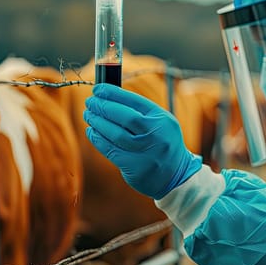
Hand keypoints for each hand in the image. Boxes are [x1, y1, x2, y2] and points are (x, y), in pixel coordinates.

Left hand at [83, 84, 202, 198]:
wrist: (177, 175)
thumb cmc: (162, 143)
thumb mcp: (161, 123)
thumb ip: (140, 111)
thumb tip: (108, 98)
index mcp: (162, 119)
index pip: (134, 101)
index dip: (113, 93)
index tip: (98, 89)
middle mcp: (155, 134)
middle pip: (124, 117)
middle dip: (103, 107)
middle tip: (90, 102)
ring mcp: (145, 152)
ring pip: (116, 134)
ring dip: (98, 122)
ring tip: (88, 115)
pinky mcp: (135, 167)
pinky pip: (111, 150)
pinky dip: (98, 140)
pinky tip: (92, 132)